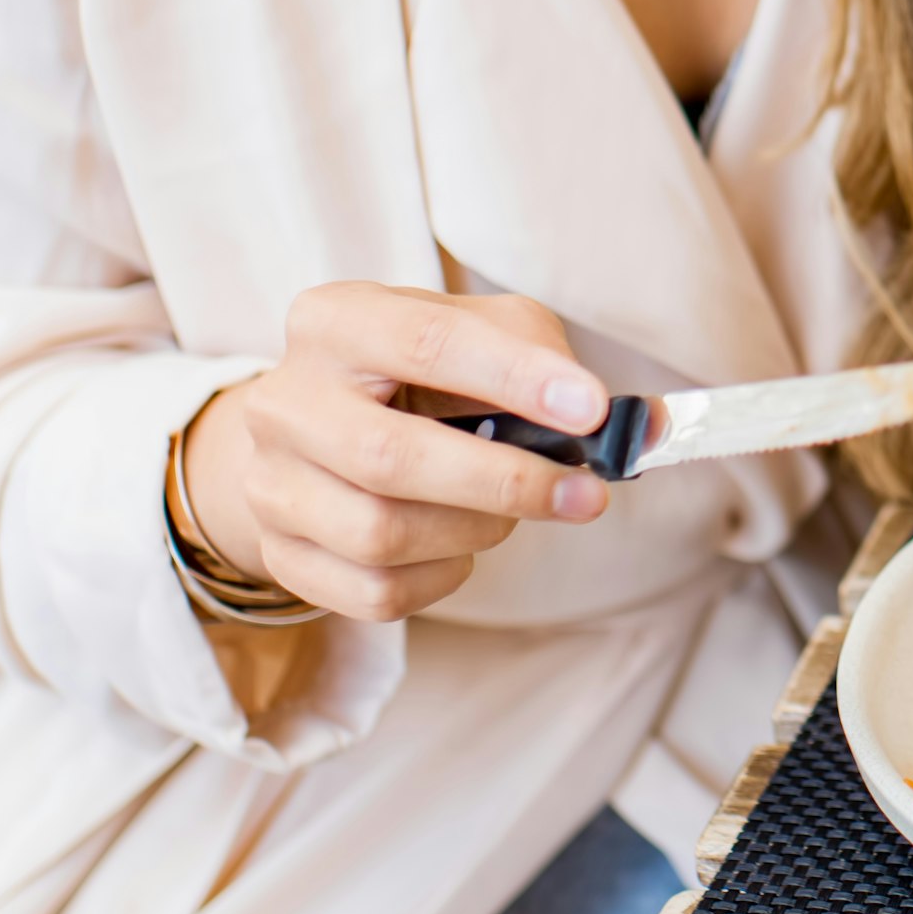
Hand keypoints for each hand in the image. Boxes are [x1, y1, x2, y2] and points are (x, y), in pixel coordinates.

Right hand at [181, 282, 614, 622]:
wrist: (317, 427)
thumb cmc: (419, 373)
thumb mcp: (478, 332)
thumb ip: (552, 364)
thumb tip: (642, 429)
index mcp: (335, 321)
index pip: (427, 342)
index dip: (514, 378)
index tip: (591, 410)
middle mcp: (285, 400)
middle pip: (391, 457)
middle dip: (504, 482)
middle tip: (584, 495)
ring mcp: (270, 483)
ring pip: (381, 535)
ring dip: (474, 531)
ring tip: (508, 510)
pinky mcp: (281, 553)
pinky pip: (374, 592)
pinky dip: (441, 576)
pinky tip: (459, 544)